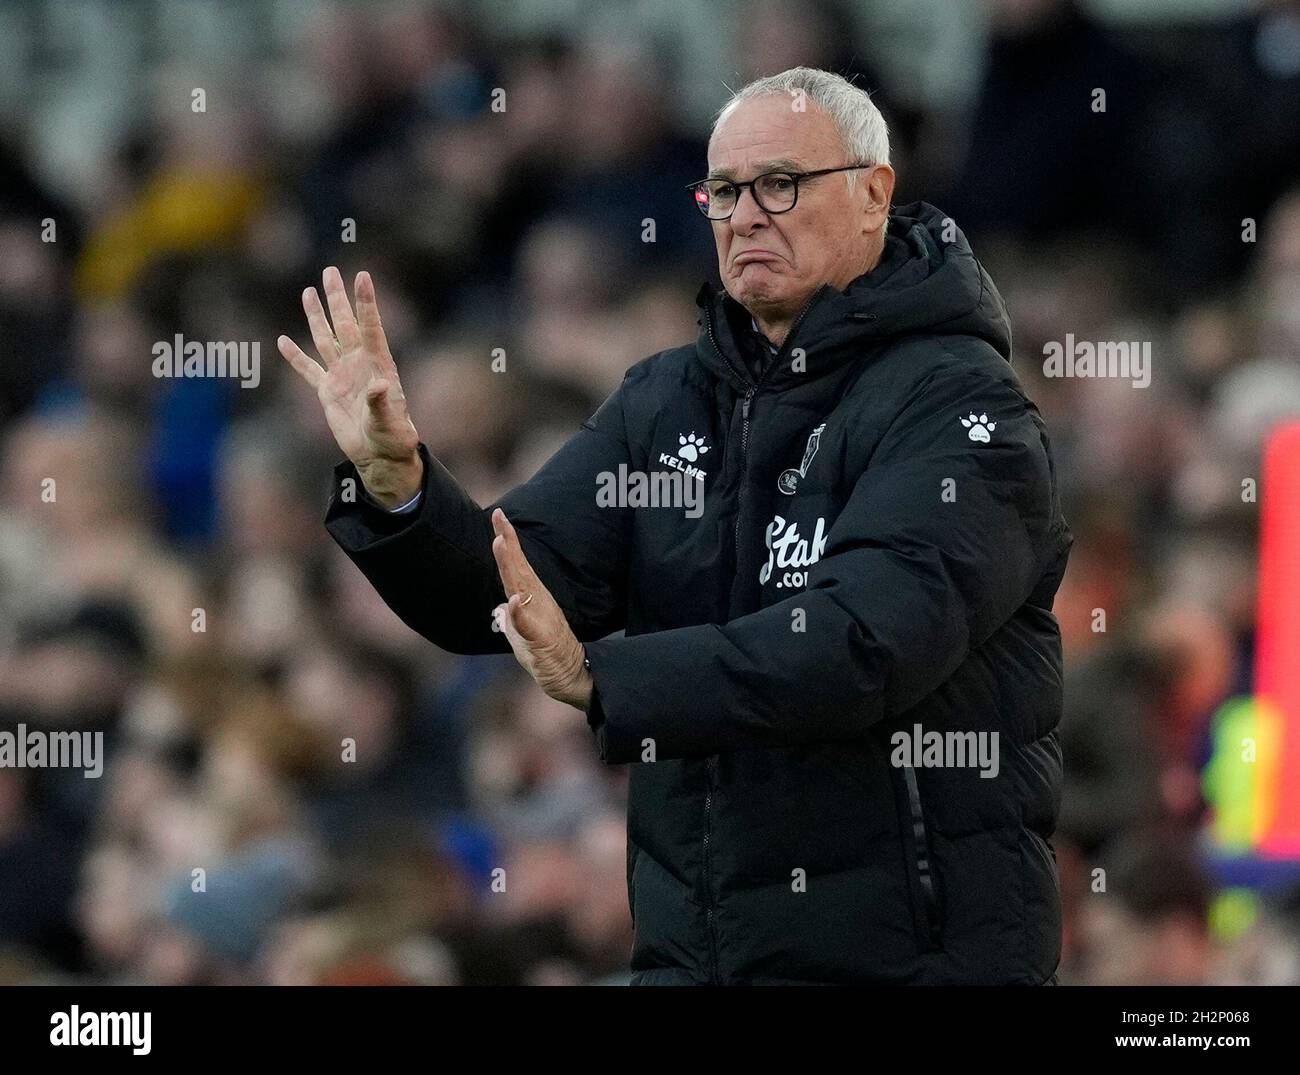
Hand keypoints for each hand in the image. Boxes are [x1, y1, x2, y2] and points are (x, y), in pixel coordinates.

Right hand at [277, 267, 423, 507]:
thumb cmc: (393, 438)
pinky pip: (308, 370)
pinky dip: (295, 357)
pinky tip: (283, 341)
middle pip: (345, 325)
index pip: (370, 327)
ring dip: (317, 317)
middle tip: (330, 272)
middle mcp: (359, 365)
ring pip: (326, 339)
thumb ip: (382, 404)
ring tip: (309, 292)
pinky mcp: (327, 392)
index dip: (365, 302)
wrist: (379, 455)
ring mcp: (342, 376)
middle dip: (337, 299)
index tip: (362, 276)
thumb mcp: (391, 423)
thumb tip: (377, 387)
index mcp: (378, 366)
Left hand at [490, 508, 592, 710]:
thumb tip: (502, 608)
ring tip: (501, 543)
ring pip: (522, 588)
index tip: (499, 516)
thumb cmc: (545, 652)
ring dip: (511, 567)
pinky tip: (513, 600)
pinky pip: (528, 625)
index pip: (515, 565)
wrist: (570, 673)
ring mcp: (539, 618)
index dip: (507, 541)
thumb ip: (512, 618)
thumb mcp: (521, 633)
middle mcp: (535, 601)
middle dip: (508, 543)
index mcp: (529, 598)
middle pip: (518, 568)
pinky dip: (520, 612)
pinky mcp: (540, 639)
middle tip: (499, 518)